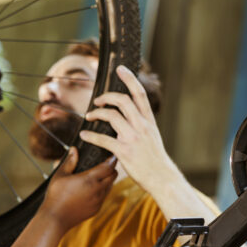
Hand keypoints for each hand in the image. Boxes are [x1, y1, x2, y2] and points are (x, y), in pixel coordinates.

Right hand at [39, 147, 116, 230]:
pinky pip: (104, 197)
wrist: (55, 218)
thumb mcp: (60, 175)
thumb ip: (69, 162)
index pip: (108, 167)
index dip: (111, 160)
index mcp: (89, 179)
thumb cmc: (55, 195)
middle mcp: (97, 190)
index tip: (111, 156)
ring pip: (110, 186)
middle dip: (111, 169)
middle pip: (113, 176)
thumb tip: (74, 150)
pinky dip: (102, 191)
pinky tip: (92, 189)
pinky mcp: (96, 209)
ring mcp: (98, 201)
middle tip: (106, 165)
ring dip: (108, 180)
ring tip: (100, 176)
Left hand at [79, 65, 177, 194]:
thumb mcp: (153, 137)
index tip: (120, 69)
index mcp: (149, 121)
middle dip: (106, 97)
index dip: (130, 79)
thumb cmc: (155, 159)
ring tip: (89, 116)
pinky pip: (103, 139)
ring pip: (112, 116)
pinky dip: (91, 136)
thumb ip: (141, 125)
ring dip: (97, 113)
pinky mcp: (124, 151)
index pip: (139, 94)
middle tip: (97, 100)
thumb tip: (127, 118)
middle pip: (122, 100)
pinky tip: (84, 135)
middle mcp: (142, 126)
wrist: (163, 178)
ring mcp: (133, 138)